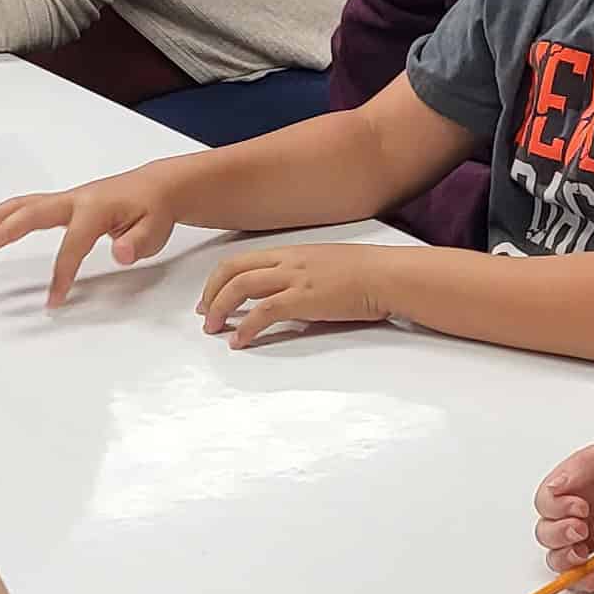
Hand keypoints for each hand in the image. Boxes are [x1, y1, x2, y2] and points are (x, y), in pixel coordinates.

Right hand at [0, 166, 179, 308]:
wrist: (159, 187)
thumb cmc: (155, 210)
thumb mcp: (156, 230)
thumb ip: (137, 243)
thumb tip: (120, 252)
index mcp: (95, 209)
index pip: (73, 246)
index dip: (62, 274)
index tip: (53, 301)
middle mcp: (76, 200)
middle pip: (32, 214)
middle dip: (3, 230)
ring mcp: (68, 199)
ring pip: (24, 206)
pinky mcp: (64, 203)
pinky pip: (29, 206)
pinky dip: (4, 213)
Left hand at [196, 242, 393, 347]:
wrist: (389, 276)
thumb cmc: (368, 275)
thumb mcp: (326, 267)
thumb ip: (303, 277)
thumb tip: (289, 298)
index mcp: (292, 252)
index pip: (243, 259)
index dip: (220, 278)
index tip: (211, 295)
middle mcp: (288, 261)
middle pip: (233, 270)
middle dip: (211, 292)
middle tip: (204, 314)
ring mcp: (294, 278)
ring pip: (241, 287)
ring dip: (220, 309)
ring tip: (213, 328)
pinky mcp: (303, 299)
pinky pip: (263, 312)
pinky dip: (246, 327)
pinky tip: (240, 341)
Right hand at [531, 428, 593, 593]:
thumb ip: (586, 464)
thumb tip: (556, 485)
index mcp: (578, 483)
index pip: (546, 502)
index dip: (554, 509)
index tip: (580, 509)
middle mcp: (584, 510)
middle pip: (548, 532)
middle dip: (557, 537)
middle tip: (580, 532)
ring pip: (563, 557)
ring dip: (566, 562)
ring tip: (585, 558)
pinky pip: (593, 573)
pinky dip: (589, 581)